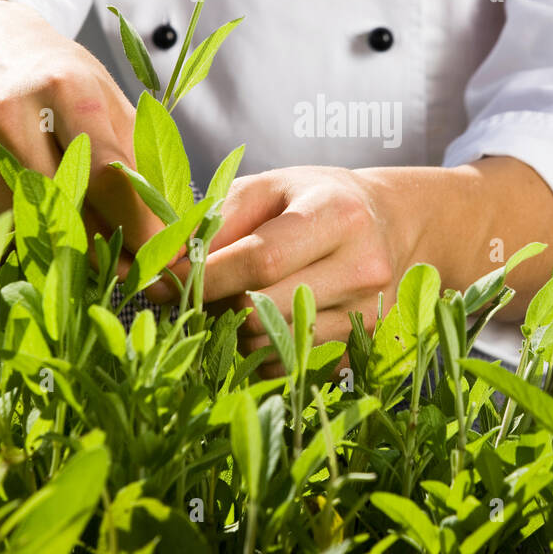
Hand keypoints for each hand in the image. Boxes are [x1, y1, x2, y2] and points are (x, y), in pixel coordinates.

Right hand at [0, 0, 160, 260]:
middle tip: (128, 271)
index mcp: (66, 86)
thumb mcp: (109, 100)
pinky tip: (40, 239)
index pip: (108, 174)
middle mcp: (10, 110)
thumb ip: (139, 160)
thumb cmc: (60, 84)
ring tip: (88, 257)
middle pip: (65, 207)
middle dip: (102, 249)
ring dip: (62, 255)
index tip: (160, 258)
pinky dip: (19, 246)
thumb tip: (168, 233)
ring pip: (24, 227)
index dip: (137, 224)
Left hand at [146, 166, 401, 357]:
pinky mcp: (360, 347)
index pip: (261, 260)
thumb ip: (217, 220)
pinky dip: (260, 350)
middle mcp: (361, 268)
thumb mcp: (269, 187)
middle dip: (215, 304)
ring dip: (234, 330)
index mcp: (338, 216)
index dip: (205, 276)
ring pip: (270, 343)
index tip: (162, 280)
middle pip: (261, 309)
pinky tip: (262, 321)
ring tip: (233, 300)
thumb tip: (165, 267)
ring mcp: (366, 314)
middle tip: (197, 291)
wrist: (390, 224)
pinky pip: (287, 366)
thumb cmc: (317, 199)